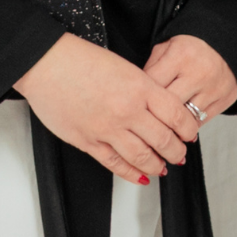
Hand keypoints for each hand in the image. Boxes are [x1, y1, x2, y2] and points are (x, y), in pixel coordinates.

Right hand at [14, 33, 198, 183]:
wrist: (46, 64)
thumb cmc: (80, 59)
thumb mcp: (124, 66)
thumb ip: (142, 88)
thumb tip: (157, 107)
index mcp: (140, 87)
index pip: (176, 114)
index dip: (188, 129)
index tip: (190, 134)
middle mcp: (127, 110)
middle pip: (163, 139)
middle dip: (176, 151)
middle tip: (180, 154)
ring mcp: (107, 129)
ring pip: (141, 156)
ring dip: (157, 165)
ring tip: (163, 168)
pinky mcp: (87, 142)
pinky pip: (114, 163)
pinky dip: (130, 173)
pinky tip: (139, 176)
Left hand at [143, 34, 236, 128]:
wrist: (229, 42)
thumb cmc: (192, 46)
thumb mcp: (167, 47)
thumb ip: (151, 68)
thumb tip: (137, 96)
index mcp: (182, 56)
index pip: (152, 85)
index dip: (139, 96)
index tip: (134, 102)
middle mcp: (199, 73)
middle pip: (167, 107)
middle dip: (153, 114)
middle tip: (143, 120)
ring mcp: (213, 89)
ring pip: (183, 120)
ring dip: (170, 125)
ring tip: (159, 127)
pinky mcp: (224, 100)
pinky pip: (199, 123)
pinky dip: (186, 126)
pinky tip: (178, 125)